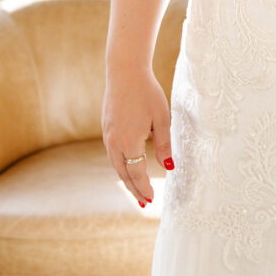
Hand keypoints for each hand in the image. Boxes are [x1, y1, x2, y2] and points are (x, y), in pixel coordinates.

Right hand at [102, 66, 172, 206]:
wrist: (124, 72)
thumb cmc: (147, 93)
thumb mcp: (161, 118)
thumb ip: (164, 144)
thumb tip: (169, 167)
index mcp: (130, 142)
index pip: (137, 174)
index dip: (145, 188)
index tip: (152, 199)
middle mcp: (114, 142)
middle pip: (124, 174)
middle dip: (134, 190)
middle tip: (144, 203)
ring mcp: (108, 135)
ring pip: (116, 165)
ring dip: (126, 179)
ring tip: (136, 190)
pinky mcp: (106, 128)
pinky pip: (112, 154)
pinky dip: (120, 165)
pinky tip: (127, 167)